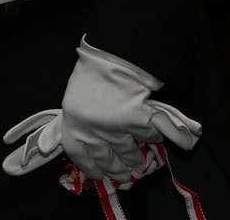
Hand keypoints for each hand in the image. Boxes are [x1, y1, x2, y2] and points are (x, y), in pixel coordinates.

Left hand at [1, 38, 201, 181]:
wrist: (113, 54)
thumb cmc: (92, 73)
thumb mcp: (77, 96)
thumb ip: (82, 118)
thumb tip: (89, 139)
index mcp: (73, 122)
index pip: (79, 155)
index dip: (90, 167)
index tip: (98, 174)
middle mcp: (93, 130)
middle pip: (107, 160)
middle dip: (117, 170)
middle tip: (125, 174)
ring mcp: (116, 128)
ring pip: (130, 153)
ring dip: (136, 159)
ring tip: (138, 161)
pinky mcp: (139, 122)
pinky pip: (150, 137)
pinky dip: (155, 137)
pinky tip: (155, 137)